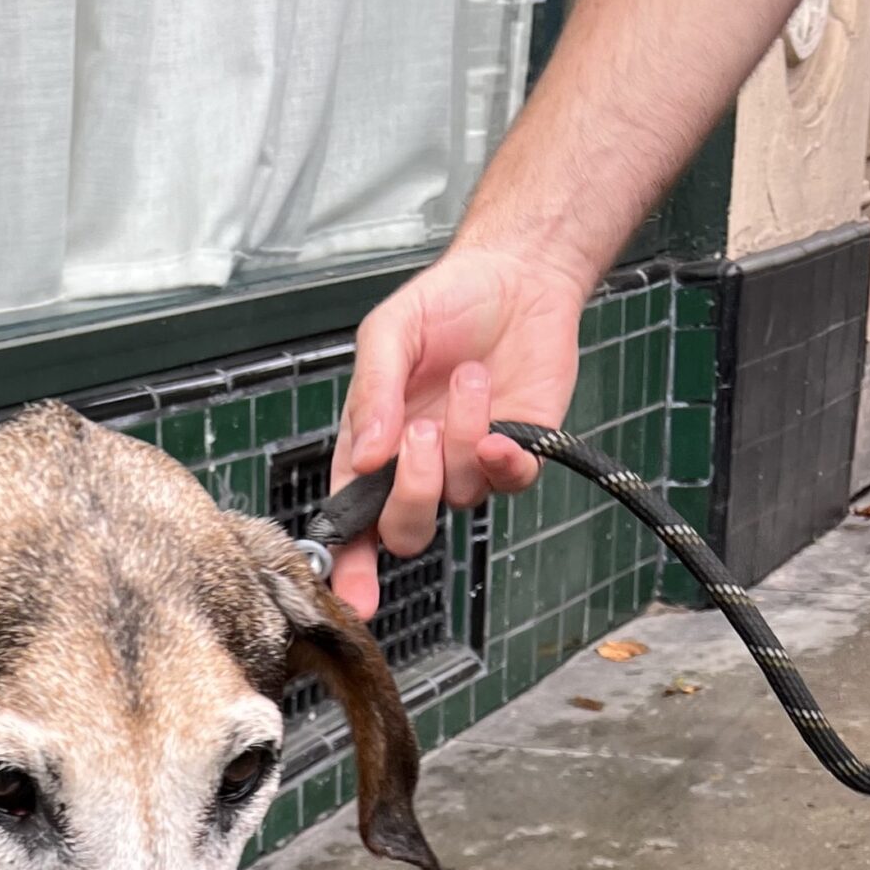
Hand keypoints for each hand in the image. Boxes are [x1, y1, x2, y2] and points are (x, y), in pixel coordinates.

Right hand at [328, 242, 587, 617]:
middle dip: (412, 492)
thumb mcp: (389, 333)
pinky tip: (501, 430)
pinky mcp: (520, 452)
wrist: (518, 274)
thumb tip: (363, 459)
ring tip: (471, 375)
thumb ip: (371, 394)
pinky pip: (509, 483)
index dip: (349, 565)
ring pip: (459, 495)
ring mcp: (470, 465)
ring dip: (463, 438)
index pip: (351, 522)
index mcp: (373, 447)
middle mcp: (420, 467)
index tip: (353, 594)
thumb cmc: (445, 304)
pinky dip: (504, 462)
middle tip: (420, 431)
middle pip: (406, 531)